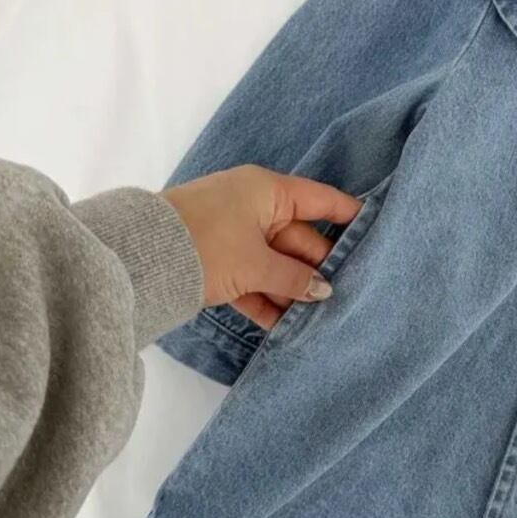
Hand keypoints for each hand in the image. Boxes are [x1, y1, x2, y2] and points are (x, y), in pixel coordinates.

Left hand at [162, 164, 362, 329]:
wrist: (138, 259)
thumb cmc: (206, 244)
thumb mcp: (256, 263)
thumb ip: (294, 278)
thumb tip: (323, 291)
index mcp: (268, 191)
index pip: (321, 200)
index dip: (350, 216)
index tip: (378, 232)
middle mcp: (255, 207)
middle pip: (301, 238)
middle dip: (320, 269)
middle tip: (347, 295)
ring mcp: (235, 234)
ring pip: (277, 263)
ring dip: (293, 290)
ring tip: (319, 318)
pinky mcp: (218, 261)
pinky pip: (253, 278)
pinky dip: (266, 298)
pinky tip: (283, 326)